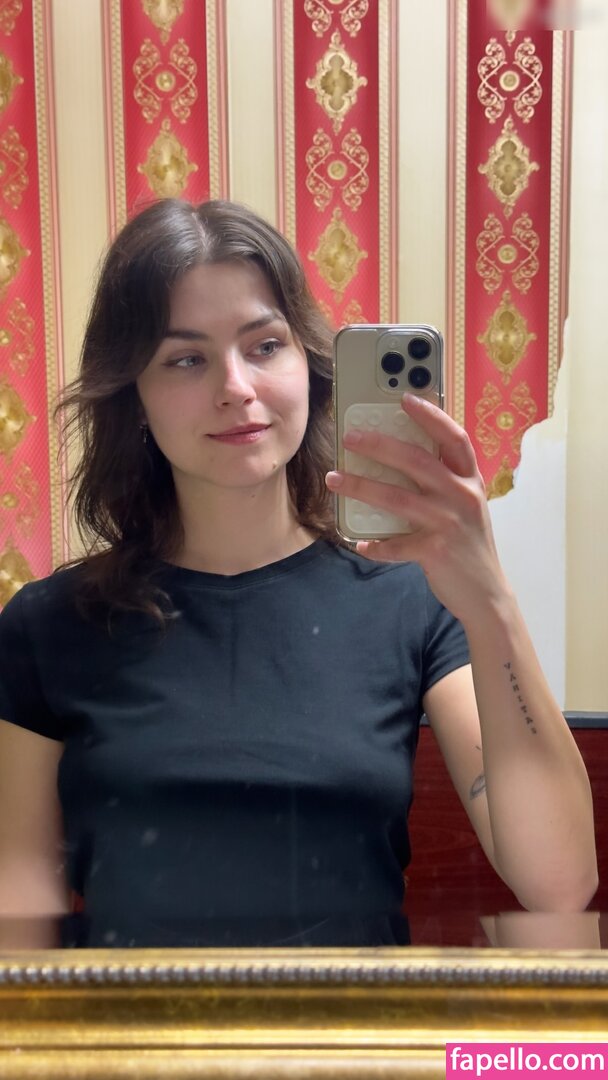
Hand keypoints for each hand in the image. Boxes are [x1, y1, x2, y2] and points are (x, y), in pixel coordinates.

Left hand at [325, 394, 510, 624]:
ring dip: (361, 487)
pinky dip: (374, 545)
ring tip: (334, 479)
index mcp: (470, 481)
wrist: (487, 593)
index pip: (454, 438)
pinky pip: (395, 545)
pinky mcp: (435, 551)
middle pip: (417, 461)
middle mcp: (462, 497)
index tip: (404, 399)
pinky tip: (358, 543)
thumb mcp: (467, 507)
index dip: (431, 416)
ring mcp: (449, 524)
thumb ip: (445, 484)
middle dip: (379, 446)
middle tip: (350, 438)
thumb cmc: (469, 545)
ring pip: (397, 498)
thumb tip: (401, 461)